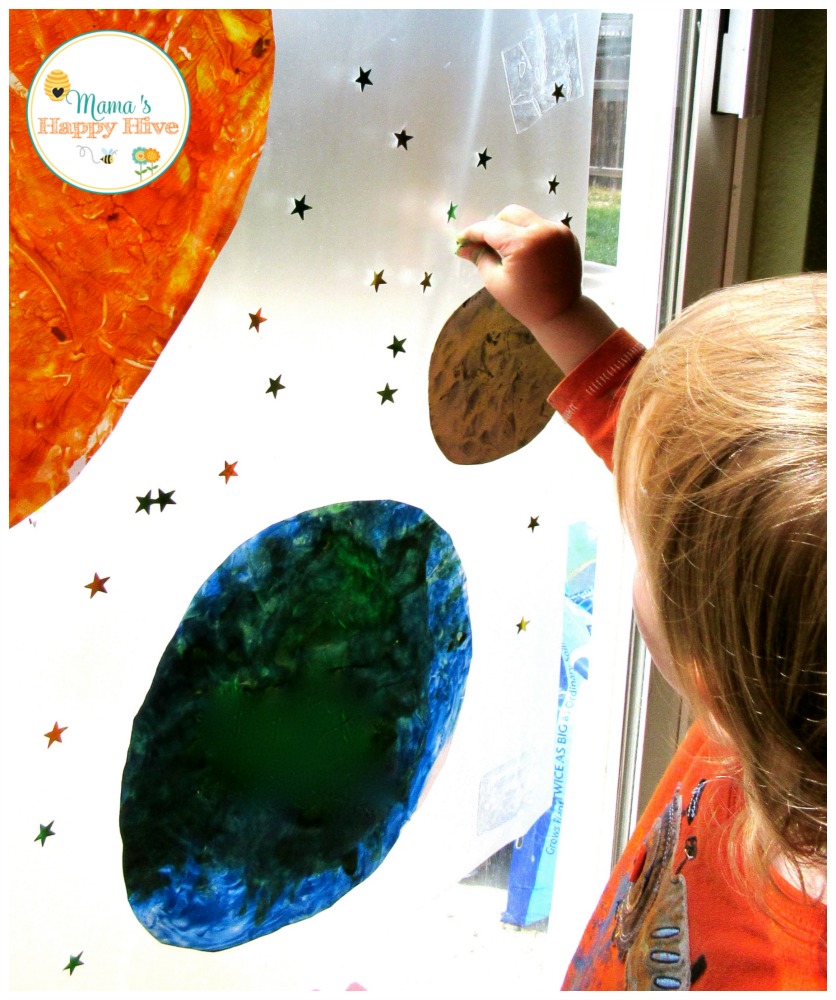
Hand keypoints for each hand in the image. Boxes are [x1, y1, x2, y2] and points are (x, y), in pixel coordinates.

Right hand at [455, 205, 616, 372]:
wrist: (561, 313)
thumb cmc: (525, 303)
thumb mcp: (496, 282)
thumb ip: (480, 258)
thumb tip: (462, 247)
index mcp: (523, 243)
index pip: (491, 228)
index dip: (473, 233)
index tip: (461, 239)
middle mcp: (543, 229)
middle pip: (510, 214)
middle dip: (495, 226)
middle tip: (487, 245)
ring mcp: (558, 230)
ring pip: (526, 217)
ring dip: (513, 229)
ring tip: (509, 251)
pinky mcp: (567, 234)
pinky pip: (541, 225)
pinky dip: (530, 234)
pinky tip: (528, 254)